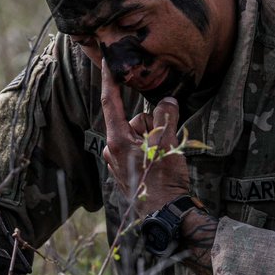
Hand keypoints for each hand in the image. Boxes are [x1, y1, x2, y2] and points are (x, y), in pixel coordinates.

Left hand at [100, 63, 189, 213]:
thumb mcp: (167, 143)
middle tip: (165, 143)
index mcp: (116, 140)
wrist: (165, 214)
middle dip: (152, 124)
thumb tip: (167, 101)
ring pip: (140, 134)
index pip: (110, 102)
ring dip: (154, 139)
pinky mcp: (126, 169)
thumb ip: (166, 116)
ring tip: (164, 158)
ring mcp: (118, 160)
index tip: (106, 61)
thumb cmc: (164, 181)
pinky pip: (140, 148)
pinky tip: (161, 166)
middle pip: (134, 120)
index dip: (109, 79)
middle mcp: (112, 149)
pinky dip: (152, 149)